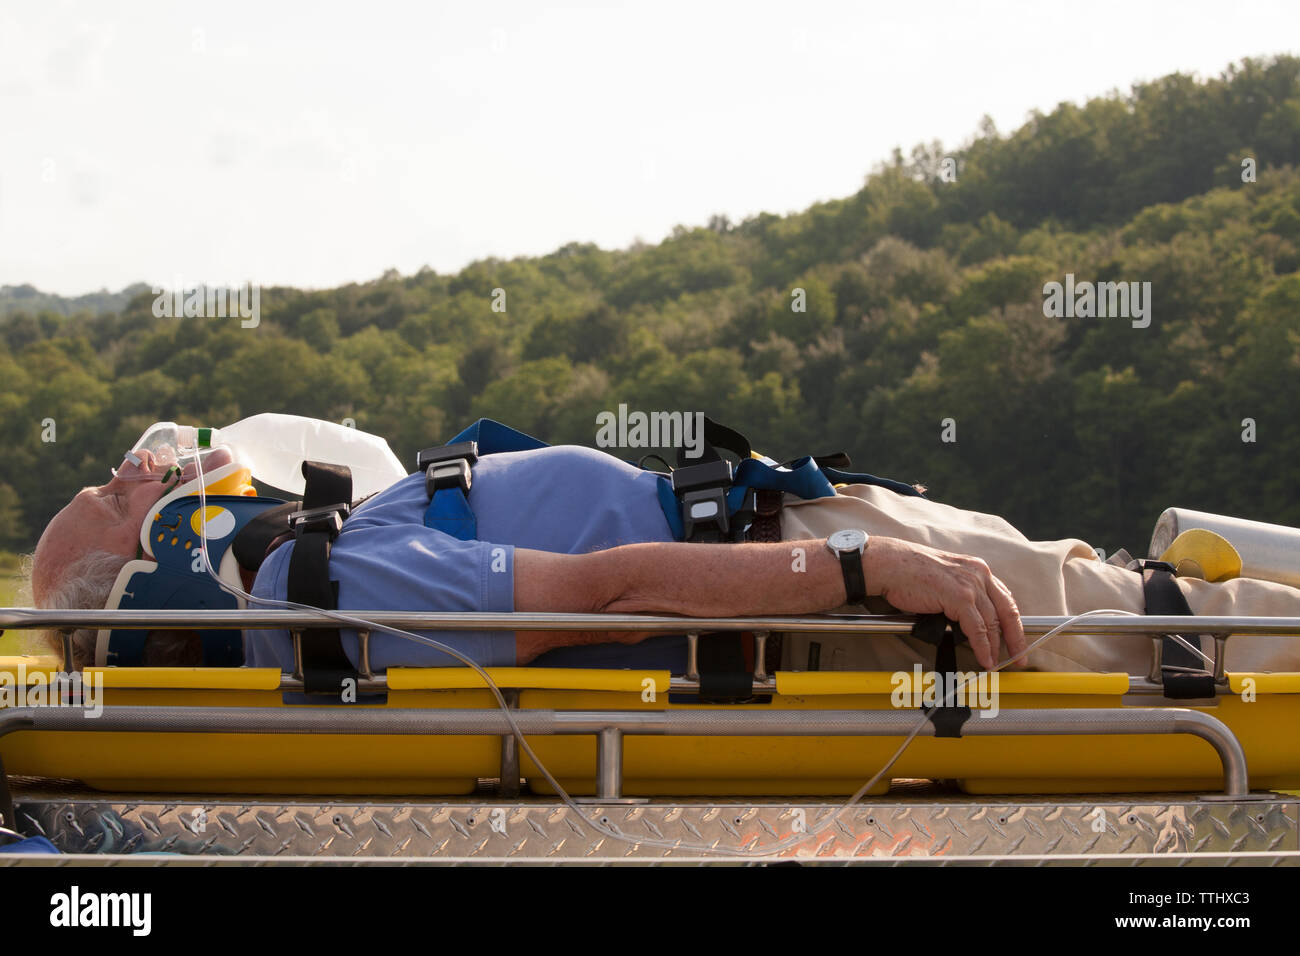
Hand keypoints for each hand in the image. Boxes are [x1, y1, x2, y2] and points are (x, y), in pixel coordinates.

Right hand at [863, 536, 1025, 670]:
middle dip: (1016, 638)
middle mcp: (979, 574)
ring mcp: (970, 585)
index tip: (1016, 639)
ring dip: (997, 647)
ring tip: (997, 664)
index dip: (1013, 623)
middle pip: (1007, 611)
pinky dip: (983, 647)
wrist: (890, 564)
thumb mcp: (945, 578)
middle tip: (1020, 657)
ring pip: (993, 623)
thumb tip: (969, 622)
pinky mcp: (960, 597)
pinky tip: (984, 658)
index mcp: (977, 568)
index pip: (1004, 599)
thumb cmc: (909, 572)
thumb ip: (961, 594)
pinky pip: (978, 629)